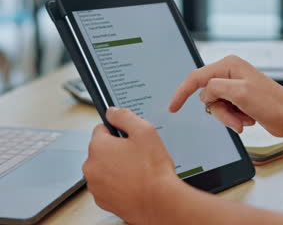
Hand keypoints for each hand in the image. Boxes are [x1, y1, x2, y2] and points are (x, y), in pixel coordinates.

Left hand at [82, 107, 181, 224]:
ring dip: (117, 168)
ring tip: (138, 171)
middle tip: (138, 155)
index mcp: (98, 146)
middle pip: (102, 150)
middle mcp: (91, 167)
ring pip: (104, 169)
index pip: (101, 129)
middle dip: (117, 150)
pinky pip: (108, 186)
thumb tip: (112, 111)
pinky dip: (118, 184)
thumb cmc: (153, 170)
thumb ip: (125, 116)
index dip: (118, 131)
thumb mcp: (144, 131)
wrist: (159, 202)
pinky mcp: (102, 200)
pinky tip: (134, 183)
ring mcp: (95, 186)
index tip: (129, 138)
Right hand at [168, 55, 282, 136]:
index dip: (182, 92)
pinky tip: (249, 119)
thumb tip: (203, 94)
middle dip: (219, 111)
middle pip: (207, 96)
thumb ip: (215, 88)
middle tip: (236, 118)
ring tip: (245, 120)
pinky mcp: (239, 100)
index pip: (196, 78)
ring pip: (216, 107)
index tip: (173, 108)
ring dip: (228, 118)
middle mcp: (230, 74)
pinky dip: (235, 119)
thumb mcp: (239, 93)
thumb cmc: (272, 103)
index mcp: (229, 65)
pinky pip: (226, 112)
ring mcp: (235, 87)